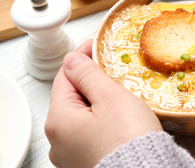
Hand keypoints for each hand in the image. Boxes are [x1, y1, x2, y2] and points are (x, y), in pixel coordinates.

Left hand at [45, 39, 162, 167]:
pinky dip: (102, 120)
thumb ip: (88, 75)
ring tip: (120, 95)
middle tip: (114, 70)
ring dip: (98, 101)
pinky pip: (90, 133)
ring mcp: (71, 154)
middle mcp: (59, 141)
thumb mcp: (110, 97)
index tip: (96, 46)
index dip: (82, 57)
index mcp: (58, 120)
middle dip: (92, 80)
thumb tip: (73, 60)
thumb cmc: (129, 139)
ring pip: (82, 115)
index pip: (65, 75)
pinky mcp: (87, 162)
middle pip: (72, 96)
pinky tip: (119, 118)